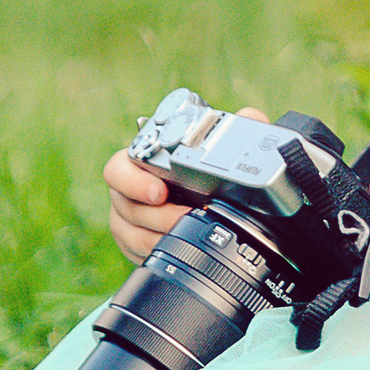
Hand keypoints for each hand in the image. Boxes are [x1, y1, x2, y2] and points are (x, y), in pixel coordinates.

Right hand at [104, 106, 268, 262]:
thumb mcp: (222, 149)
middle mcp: (127, 190)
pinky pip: (135, 252)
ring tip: (186, 234)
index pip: (118, 168)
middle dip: (156, 216)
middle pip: (124, 206)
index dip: (133, 181)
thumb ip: (237, 128)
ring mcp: (128, 219)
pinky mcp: (134, 243)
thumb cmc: (206, 170)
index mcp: (139, 162)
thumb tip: (251, 117)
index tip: (160, 191)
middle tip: (184, 217)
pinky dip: (155, 252)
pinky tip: (176, 249)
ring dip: (157, 236)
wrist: (207, 201)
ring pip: (129, 233)